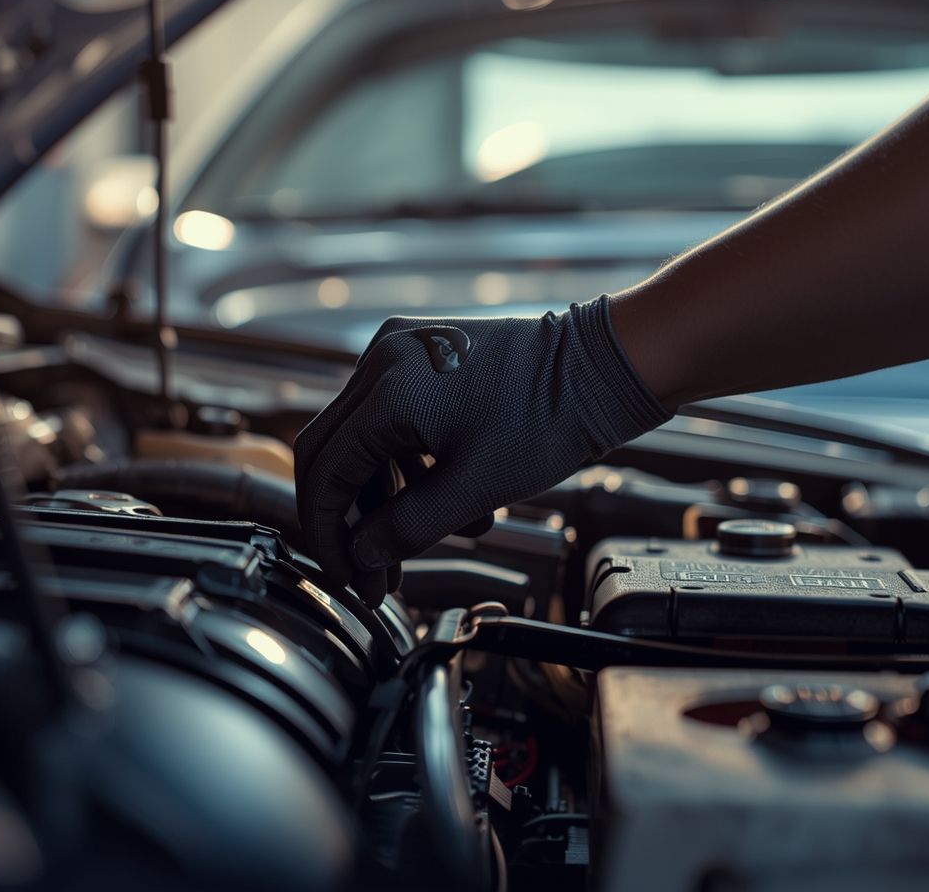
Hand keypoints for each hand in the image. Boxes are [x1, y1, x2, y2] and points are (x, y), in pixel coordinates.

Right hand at [292, 297, 670, 605]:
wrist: (603, 366)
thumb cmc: (551, 417)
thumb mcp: (475, 488)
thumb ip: (407, 528)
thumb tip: (362, 556)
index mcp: (387, 390)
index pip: (325, 473)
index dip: (329, 533)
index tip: (349, 576)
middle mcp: (383, 359)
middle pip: (335, 454)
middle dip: (353, 521)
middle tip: (373, 575)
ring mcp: (402, 352)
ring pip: (367, 441)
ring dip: (390, 498)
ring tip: (429, 544)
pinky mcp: (424, 356)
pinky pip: (396, 420)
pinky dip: (412, 466)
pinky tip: (455, 505)